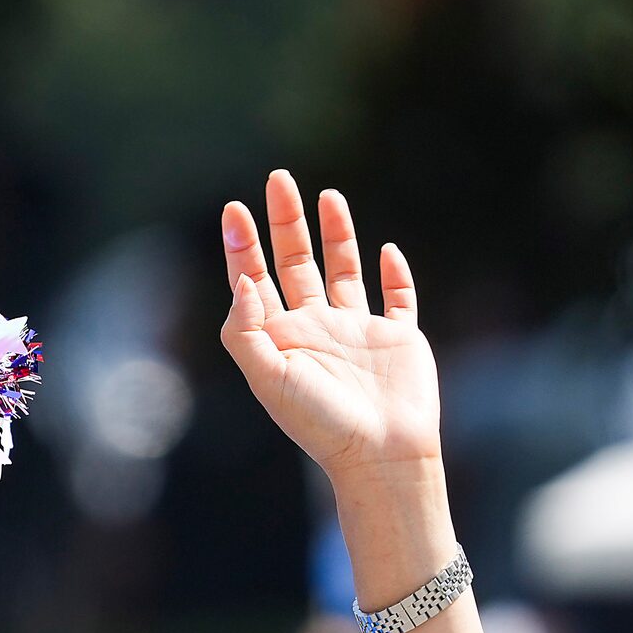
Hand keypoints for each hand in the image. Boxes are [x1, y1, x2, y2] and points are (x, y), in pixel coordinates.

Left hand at [217, 170, 441, 475]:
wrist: (380, 454)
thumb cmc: (320, 422)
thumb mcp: (268, 378)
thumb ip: (245, 330)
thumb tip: (241, 280)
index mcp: (281, 338)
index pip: (255, 280)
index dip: (242, 246)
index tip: (234, 209)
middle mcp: (317, 329)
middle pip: (297, 263)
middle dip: (285, 222)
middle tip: (278, 178)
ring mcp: (358, 332)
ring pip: (344, 271)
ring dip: (336, 235)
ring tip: (327, 196)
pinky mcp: (398, 338)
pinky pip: (398, 298)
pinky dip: (395, 274)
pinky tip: (387, 250)